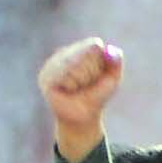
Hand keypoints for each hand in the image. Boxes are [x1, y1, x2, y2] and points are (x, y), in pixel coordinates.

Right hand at [38, 38, 122, 160]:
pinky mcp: (45, 76)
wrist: (83, 117)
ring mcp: (53, 63)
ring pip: (73, 65)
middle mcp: (64, 52)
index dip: (99, 62)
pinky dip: (71, 86)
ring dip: (81, 80)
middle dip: (91, 73)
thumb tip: (109, 48)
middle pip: (84, 53)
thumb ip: (116, 61)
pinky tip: (67, 91)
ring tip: (77, 88)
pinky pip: (64, 75)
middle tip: (87, 83)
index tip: (98, 75)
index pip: (94, 45)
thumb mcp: (112, 79)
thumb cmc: (97, 95)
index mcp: (80, 49)